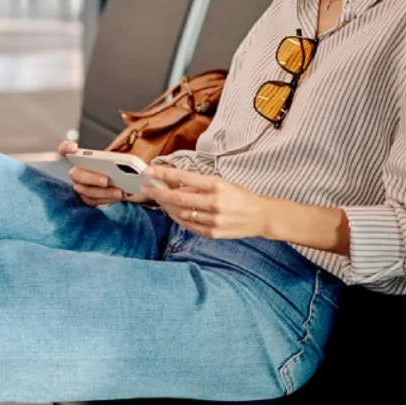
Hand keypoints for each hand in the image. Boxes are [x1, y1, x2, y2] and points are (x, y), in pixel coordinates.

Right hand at [58, 141, 151, 207]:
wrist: (119, 182)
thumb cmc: (115, 168)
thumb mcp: (114, 161)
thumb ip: (113, 159)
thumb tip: (126, 163)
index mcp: (79, 159)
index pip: (64, 150)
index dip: (66, 148)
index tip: (74, 147)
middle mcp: (76, 173)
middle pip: (77, 175)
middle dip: (92, 178)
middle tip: (107, 180)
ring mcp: (80, 188)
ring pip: (88, 191)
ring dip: (105, 192)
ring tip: (121, 192)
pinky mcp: (87, 200)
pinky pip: (96, 201)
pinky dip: (110, 199)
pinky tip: (122, 196)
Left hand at [140, 165, 267, 238]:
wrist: (260, 216)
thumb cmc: (239, 196)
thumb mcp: (221, 182)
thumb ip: (198, 184)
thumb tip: (173, 182)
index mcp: (216, 185)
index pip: (183, 177)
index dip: (163, 174)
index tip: (148, 171)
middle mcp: (213, 202)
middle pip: (177, 197)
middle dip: (158, 192)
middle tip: (145, 188)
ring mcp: (212, 219)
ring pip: (180, 212)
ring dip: (166, 205)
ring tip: (159, 199)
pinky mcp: (212, 232)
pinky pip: (187, 224)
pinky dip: (177, 217)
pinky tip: (171, 211)